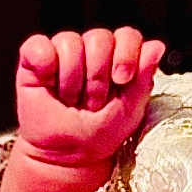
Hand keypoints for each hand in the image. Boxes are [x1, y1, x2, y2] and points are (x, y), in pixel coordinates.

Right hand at [14, 27, 167, 168]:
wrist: (65, 155)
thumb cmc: (99, 134)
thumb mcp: (129, 111)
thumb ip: (143, 78)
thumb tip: (156, 45)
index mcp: (118, 57)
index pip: (127, 36)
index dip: (126, 54)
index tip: (121, 79)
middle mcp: (91, 50)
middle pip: (99, 37)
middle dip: (97, 77)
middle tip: (93, 103)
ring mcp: (63, 52)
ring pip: (70, 42)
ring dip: (72, 80)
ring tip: (70, 101)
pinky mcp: (35, 58)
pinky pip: (39, 45)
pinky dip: (44, 65)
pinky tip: (48, 85)